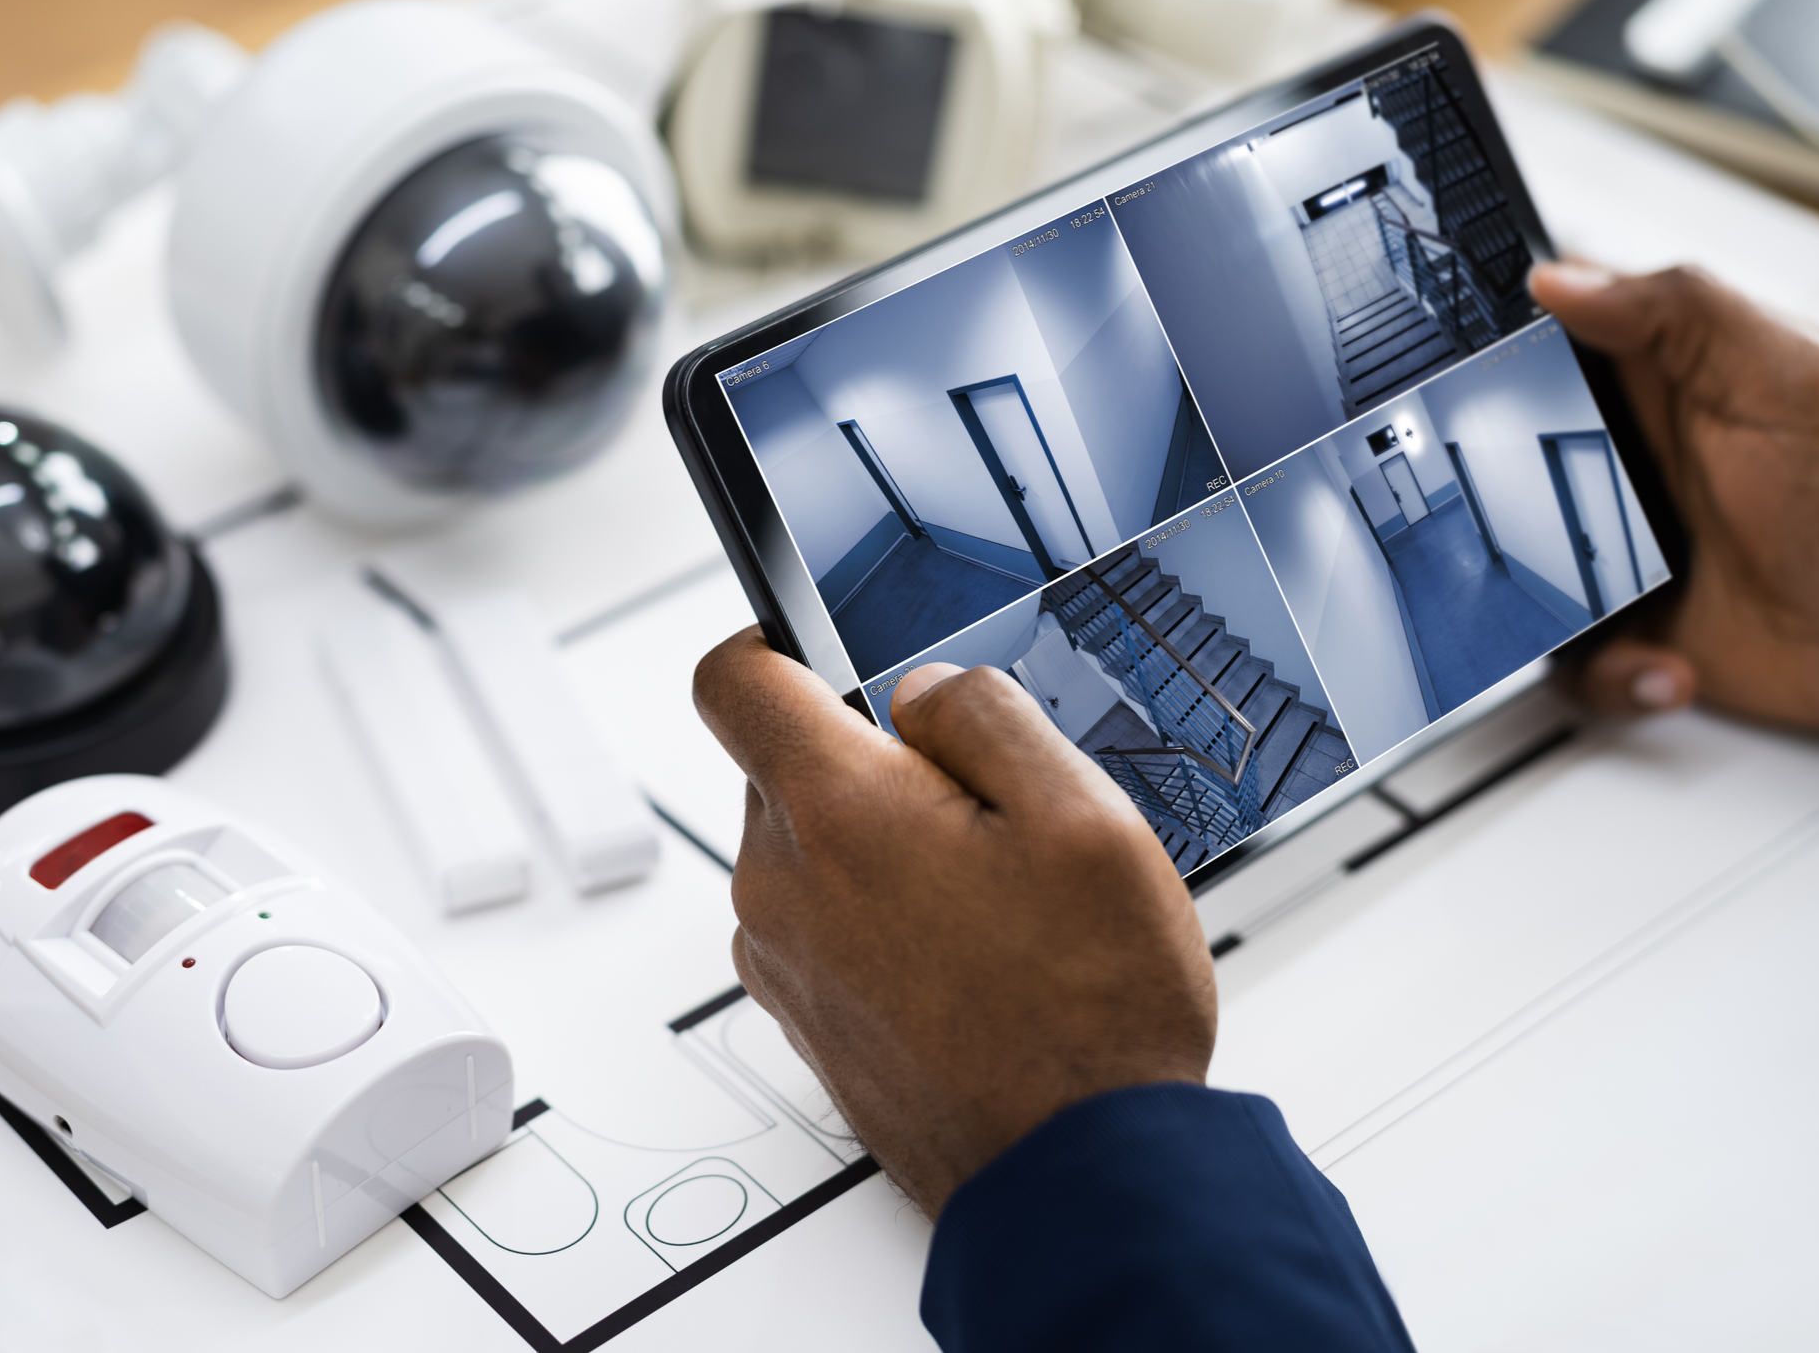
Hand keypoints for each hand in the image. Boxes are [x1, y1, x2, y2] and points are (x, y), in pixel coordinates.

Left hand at [693, 630, 1216, 1216]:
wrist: (1075, 1177)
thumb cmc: (1087, 1014)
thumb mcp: (1081, 816)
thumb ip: (986, 716)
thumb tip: (922, 691)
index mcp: (835, 813)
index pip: (730, 679)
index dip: (773, 640)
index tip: (824, 649)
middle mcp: (780, 886)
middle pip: (784, 768)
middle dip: (870, 760)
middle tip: (981, 807)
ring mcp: (785, 962)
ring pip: (809, 850)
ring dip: (880, 846)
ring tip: (992, 897)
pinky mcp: (806, 1019)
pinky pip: (822, 924)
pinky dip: (878, 917)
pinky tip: (972, 954)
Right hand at [1531, 262, 1818, 732]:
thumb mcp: (1786, 379)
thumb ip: (1679, 313)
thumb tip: (1560, 279)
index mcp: (1660, 387)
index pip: (1545, 350)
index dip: (1493, 361)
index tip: (1467, 388)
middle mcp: (1631, 467)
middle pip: (1502, 472)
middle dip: (1493, 512)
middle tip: (1526, 530)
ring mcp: (1625, 551)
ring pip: (1521, 576)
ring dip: (1551, 613)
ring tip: (1612, 616)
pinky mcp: (1637, 630)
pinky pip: (1575, 662)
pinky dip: (1611, 676)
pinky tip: (1665, 664)